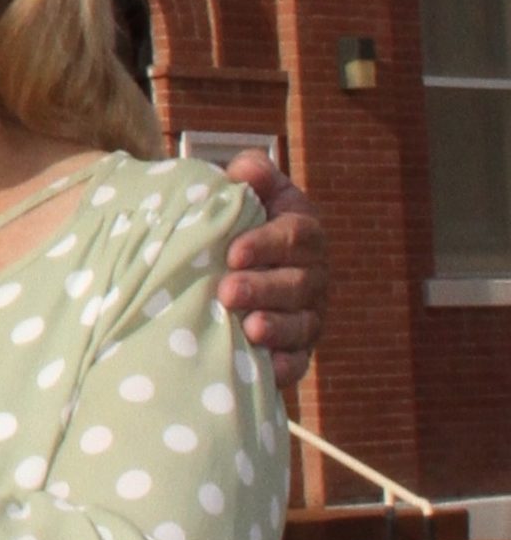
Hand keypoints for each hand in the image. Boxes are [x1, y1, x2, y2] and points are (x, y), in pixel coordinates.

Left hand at [217, 149, 327, 390]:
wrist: (227, 261)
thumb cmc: (234, 218)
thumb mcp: (244, 189)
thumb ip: (250, 173)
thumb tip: (248, 171)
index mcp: (303, 231)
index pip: (295, 236)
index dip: (266, 244)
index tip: (233, 252)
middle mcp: (313, 273)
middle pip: (298, 283)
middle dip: (263, 289)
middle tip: (227, 292)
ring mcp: (309, 312)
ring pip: (302, 324)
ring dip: (277, 328)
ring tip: (249, 329)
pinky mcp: (298, 347)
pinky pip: (299, 360)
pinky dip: (286, 366)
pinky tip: (267, 368)